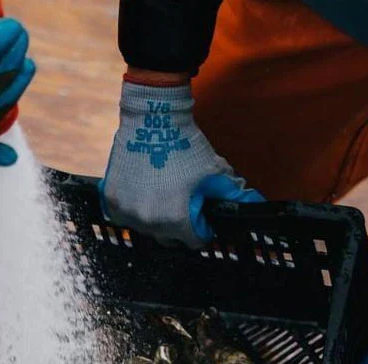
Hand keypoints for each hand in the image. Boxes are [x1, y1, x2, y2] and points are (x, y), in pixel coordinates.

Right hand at [99, 79, 261, 248]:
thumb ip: (234, 194)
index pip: (194, 241)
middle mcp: (150, 222)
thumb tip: (255, 205)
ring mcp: (128, 213)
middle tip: (182, 201)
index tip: (201, 215)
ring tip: (163, 192)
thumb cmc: (186, 145)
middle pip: (169, 238)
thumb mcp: (215, 171)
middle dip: (179, 224)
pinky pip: (127, 217)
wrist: (153, 118)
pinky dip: (136, 208)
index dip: (202, 228)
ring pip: (147, 229)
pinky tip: (145, 189)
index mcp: (176, 220)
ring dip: (156, 217)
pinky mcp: (112, 202)